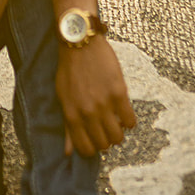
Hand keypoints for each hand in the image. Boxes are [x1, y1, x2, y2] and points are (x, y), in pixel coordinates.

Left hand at [56, 36, 135, 157]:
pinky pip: (131, 121)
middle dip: (106, 139)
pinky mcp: (119, 93)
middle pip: (104, 145)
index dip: (93, 148)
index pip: (85, 149)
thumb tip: (67, 152)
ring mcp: (104, 104)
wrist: (80, 42)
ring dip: (119, 132)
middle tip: (106, 127)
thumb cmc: (69, 70)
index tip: (96, 139)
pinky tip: (124, 111)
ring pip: (118, 137)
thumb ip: (67, 126)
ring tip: (116, 120)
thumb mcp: (63, 98)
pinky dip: (130, 121)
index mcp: (72, 115)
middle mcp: (88, 113)